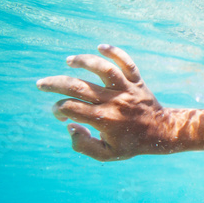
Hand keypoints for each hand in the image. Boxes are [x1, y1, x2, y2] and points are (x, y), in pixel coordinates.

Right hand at [37, 44, 167, 160]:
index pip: (71, 108)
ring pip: (102, 69)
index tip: (60, 113)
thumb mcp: (106, 155)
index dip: (58, 110)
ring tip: (69, 61)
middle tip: (41, 84)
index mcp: (104, 120)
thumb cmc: (130, 144)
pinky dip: (115, 52)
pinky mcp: (137, 81)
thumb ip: (83, 145)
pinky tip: (101, 46)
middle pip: (78, 87)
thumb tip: (70, 125)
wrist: (162, 133)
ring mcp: (126, 89)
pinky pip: (127, 63)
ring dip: (83, 61)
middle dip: (55, 84)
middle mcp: (114, 102)